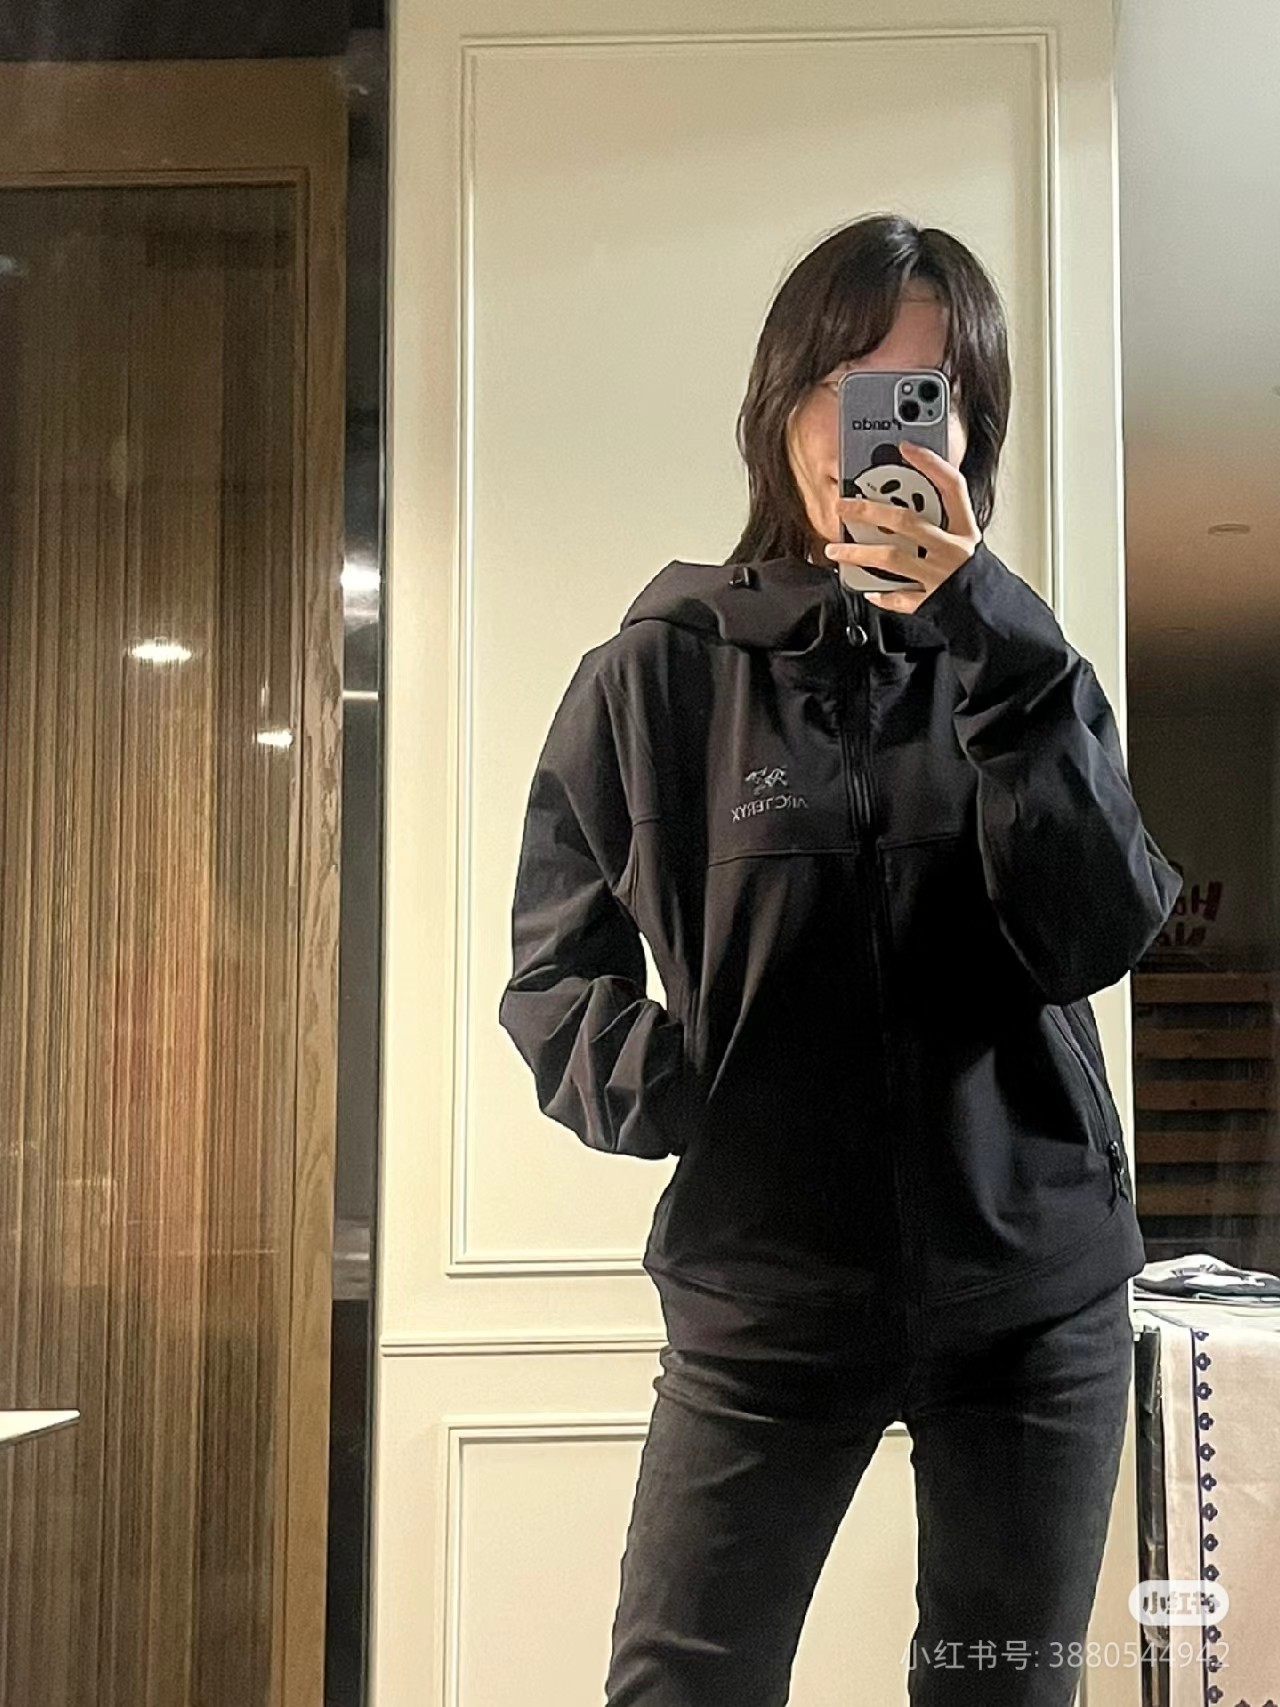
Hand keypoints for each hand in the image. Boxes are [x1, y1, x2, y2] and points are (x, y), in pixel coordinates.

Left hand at [823, 441, 982, 615]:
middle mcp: (953, 550)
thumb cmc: (972, 572)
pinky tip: (867, 587)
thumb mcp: (966, 538)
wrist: (990, 610)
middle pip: (905, 521)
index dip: (930, 463)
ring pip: (891, 557)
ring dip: (858, 552)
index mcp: (965, 529)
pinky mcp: (929, 601)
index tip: (906, 447)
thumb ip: (943, 517)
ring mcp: (939, 576)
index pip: (952, 487)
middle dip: (868, 510)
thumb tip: (905, 494)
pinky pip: (898, 596)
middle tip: (843, 506)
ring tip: (836, 549)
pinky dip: (881, 593)